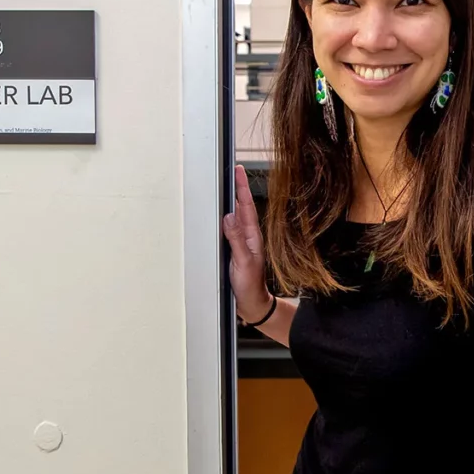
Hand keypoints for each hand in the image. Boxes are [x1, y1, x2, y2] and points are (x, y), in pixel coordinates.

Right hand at [222, 164, 269, 316]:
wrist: (251, 303)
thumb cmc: (249, 285)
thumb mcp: (243, 262)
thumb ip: (236, 240)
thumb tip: (229, 217)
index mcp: (252, 236)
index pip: (246, 206)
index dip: (241, 187)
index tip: (238, 171)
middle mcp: (247, 236)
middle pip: (240, 206)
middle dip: (236, 187)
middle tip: (232, 169)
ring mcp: (241, 241)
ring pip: (235, 215)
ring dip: (231, 198)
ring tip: (227, 182)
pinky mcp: (234, 248)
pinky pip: (229, 226)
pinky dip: (225, 214)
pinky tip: (221, 209)